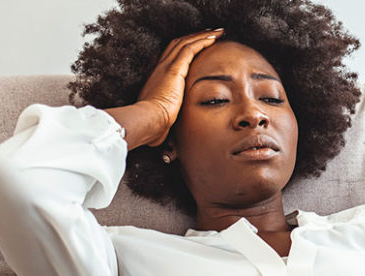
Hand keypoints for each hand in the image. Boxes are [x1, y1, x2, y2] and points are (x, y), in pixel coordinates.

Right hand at [137, 28, 223, 145]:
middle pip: (177, 47)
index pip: (170, 61)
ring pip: (184, 44)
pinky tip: (213, 38)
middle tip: (209, 36)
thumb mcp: (162, 127)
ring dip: (201, 37)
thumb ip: (168, 132)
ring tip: (215, 33)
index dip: (182, 53)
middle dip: (194, 39)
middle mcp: (160, 70)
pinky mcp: (174, 69)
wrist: (149, 122)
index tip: (195, 51)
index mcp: (157, 81)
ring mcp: (166, 68)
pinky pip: (189, 49)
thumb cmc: (154, 129)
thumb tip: (169, 152)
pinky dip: (201, 41)